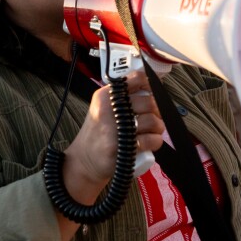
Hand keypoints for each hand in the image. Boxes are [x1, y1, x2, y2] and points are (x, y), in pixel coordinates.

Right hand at [65, 70, 163, 188]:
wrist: (83, 161)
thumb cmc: (99, 133)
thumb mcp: (104, 108)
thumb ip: (123, 97)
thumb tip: (153, 89)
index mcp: (105, 96)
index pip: (137, 78)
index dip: (151, 85)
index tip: (153, 94)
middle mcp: (109, 109)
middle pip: (149, 102)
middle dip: (157, 112)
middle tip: (153, 119)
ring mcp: (113, 129)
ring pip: (153, 121)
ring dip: (157, 128)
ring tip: (151, 132)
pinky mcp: (121, 148)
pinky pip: (151, 140)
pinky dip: (155, 142)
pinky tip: (148, 143)